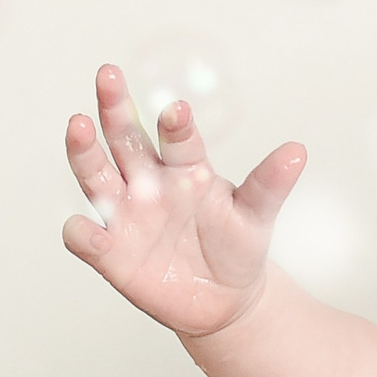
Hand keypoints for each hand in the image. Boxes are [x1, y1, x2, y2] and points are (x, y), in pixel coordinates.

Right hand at [61, 65, 306, 339]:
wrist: (225, 301)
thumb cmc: (237, 247)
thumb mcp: (257, 216)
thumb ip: (270, 184)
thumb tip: (298, 150)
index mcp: (185, 167)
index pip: (177, 138)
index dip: (176, 124)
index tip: (177, 110)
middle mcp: (148, 182)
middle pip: (125, 139)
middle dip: (115, 108)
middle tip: (109, 75)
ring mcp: (126, 214)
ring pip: (95, 175)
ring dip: (84, 151)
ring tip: (78, 124)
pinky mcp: (110, 253)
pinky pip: (87, 238)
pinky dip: (81, 232)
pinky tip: (83, 228)